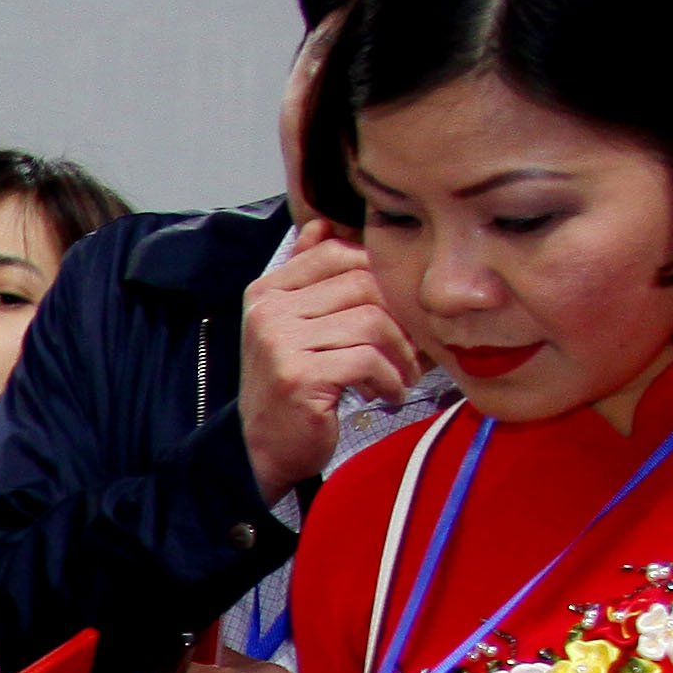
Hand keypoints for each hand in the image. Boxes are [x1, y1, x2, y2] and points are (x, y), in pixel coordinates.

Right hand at [239, 234, 420, 497]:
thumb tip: (324, 224)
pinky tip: (386, 395)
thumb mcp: (294, 324)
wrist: (261, 449)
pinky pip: (367, 360)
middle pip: (363, 284)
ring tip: (400, 375)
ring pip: (371, 322)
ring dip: (399, 353)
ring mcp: (280, 343)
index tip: (393, 309)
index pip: (338, 252)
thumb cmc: (291, 386)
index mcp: (268, 290)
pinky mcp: (299, 376)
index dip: (379, 275)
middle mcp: (269, 311)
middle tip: (411, 348)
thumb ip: (308, 275)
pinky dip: (389, 380)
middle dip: (399, 317)